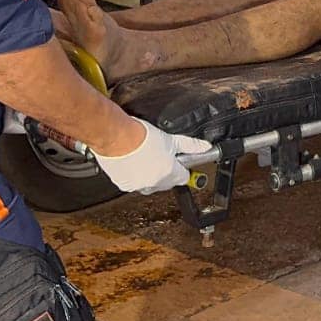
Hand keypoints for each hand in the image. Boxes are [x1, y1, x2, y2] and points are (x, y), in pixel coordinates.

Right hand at [93, 117, 212, 194]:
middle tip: (160, 157)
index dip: (181, 169)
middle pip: (166, 183)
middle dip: (166, 172)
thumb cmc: (140, 136)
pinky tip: (133, 163)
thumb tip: (205, 147)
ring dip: (149, 176)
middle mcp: (154, 182)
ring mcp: (138, 185)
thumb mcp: (170, 139)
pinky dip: (133, 176)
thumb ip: (190, 146)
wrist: (116, 136)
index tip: (179, 163)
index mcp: (169, 173)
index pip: (183, 178)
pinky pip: (133, 184)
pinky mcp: (123, 184)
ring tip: (145, 158)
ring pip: (149, 185)